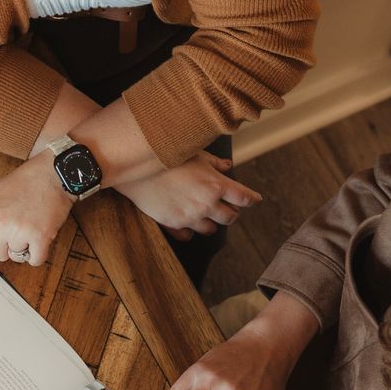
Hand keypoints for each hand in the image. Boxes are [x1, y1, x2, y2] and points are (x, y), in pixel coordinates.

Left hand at [0, 157, 74, 286]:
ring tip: (30, 225)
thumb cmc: (22, 184)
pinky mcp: (40, 237)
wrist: (51, 174)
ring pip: (17, 257)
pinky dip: (38, 253)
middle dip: (7, 246)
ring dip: (24, 247)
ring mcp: (20, 232)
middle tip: (17, 226)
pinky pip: (35, 260)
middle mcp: (0, 225)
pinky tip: (40, 235)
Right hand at [120, 153, 258, 241]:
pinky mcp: (174, 224)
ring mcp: (190, 217)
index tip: (254, 199)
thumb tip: (227, 166)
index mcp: (217, 185)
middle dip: (231, 211)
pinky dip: (191, 230)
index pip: (244, 198)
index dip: (252, 199)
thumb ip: (214, 164)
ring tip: (206, 213)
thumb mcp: (195, 154)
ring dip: (212, 221)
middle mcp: (207, 204)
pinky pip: (189, 235)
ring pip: (212, 229)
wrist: (136, 167)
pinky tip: (188, 221)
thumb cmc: (168, 156)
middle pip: (231, 217)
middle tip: (227, 205)